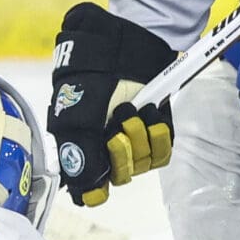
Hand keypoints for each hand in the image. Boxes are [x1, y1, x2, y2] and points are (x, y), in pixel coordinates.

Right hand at [47, 2, 177, 206]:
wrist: (122, 45)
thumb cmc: (92, 76)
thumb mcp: (77, 114)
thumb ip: (81, 155)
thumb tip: (86, 194)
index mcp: (81, 146)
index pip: (90, 186)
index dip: (97, 186)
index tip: (101, 179)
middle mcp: (106, 147)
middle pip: (119, 175)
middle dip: (121, 151)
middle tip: (117, 123)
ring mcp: (133, 139)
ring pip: (141, 164)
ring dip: (140, 136)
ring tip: (134, 108)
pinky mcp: (156, 130)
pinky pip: (162, 152)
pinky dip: (159, 135)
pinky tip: (152, 113)